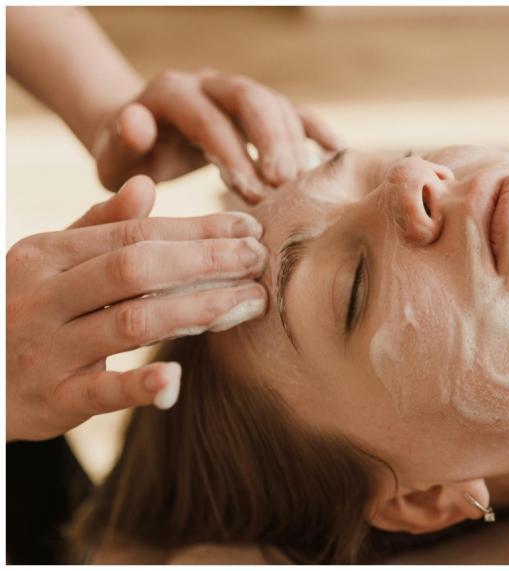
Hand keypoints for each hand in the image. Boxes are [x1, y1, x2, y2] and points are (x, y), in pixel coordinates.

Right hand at [6, 176, 269, 440]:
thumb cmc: (25, 310)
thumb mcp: (48, 262)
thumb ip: (96, 226)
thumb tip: (145, 185)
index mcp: (45, 255)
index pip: (134, 233)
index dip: (197, 230)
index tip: (248, 229)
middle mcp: (43, 296)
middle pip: (138, 269)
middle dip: (206, 260)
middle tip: (259, 260)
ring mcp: (45, 349)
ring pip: (132, 322)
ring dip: (198, 310)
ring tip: (250, 302)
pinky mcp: (50, 401)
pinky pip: (101, 392)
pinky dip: (140, 385)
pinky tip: (177, 377)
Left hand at [90, 69, 341, 202]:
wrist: (143, 139)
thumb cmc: (130, 158)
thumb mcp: (114, 157)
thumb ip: (121, 143)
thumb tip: (138, 121)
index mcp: (171, 93)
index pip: (206, 117)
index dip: (230, 151)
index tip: (249, 191)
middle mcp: (209, 83)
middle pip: (249, 98)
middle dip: (271, 139)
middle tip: (286, 182)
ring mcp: (238, 93)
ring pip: (276, 104)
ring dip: (294, 142)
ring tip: (305, 183)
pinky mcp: (260, 109)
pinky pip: (295, 112)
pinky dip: (317, 131)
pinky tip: (338, 154)